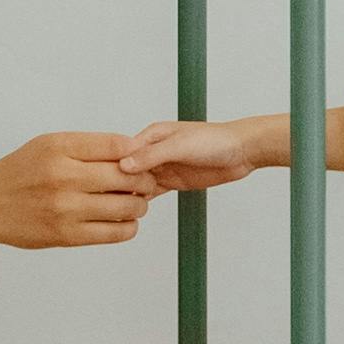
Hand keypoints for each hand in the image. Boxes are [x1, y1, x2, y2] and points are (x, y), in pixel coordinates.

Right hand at [0, 133, 151, 247]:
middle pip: (128, 176)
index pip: (117, 145)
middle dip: (144, 179)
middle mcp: (64, 177)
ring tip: (134, 201)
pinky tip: (123, 220)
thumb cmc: (21, 172)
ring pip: (127, 206)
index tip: (139, 159)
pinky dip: (128, 226)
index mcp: (61, 149)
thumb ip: (90, 146)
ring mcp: (66, 209)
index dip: (137, 152)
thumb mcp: (50, 145)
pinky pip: (115, 233)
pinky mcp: (67, 236)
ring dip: (139, 204)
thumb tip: (133, 152)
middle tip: (144, 181)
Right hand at [121, 115, 280, 192]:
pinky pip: (151, 192)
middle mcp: (154, 151)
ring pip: (138, 182)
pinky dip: (142, 200)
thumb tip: (125, 164)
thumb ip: (152, 155)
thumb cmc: (215, 139)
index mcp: (152, 135)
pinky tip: (133, 208)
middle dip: (119, 182)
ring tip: (117, 207)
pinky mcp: (172, 181)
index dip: (112, 167)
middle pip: (128, 169)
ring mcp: (163, 167)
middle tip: (109, 200)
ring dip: (130, 192)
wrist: (241, 152)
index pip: (123, 152)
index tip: (102, 181)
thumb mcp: (180, 145)